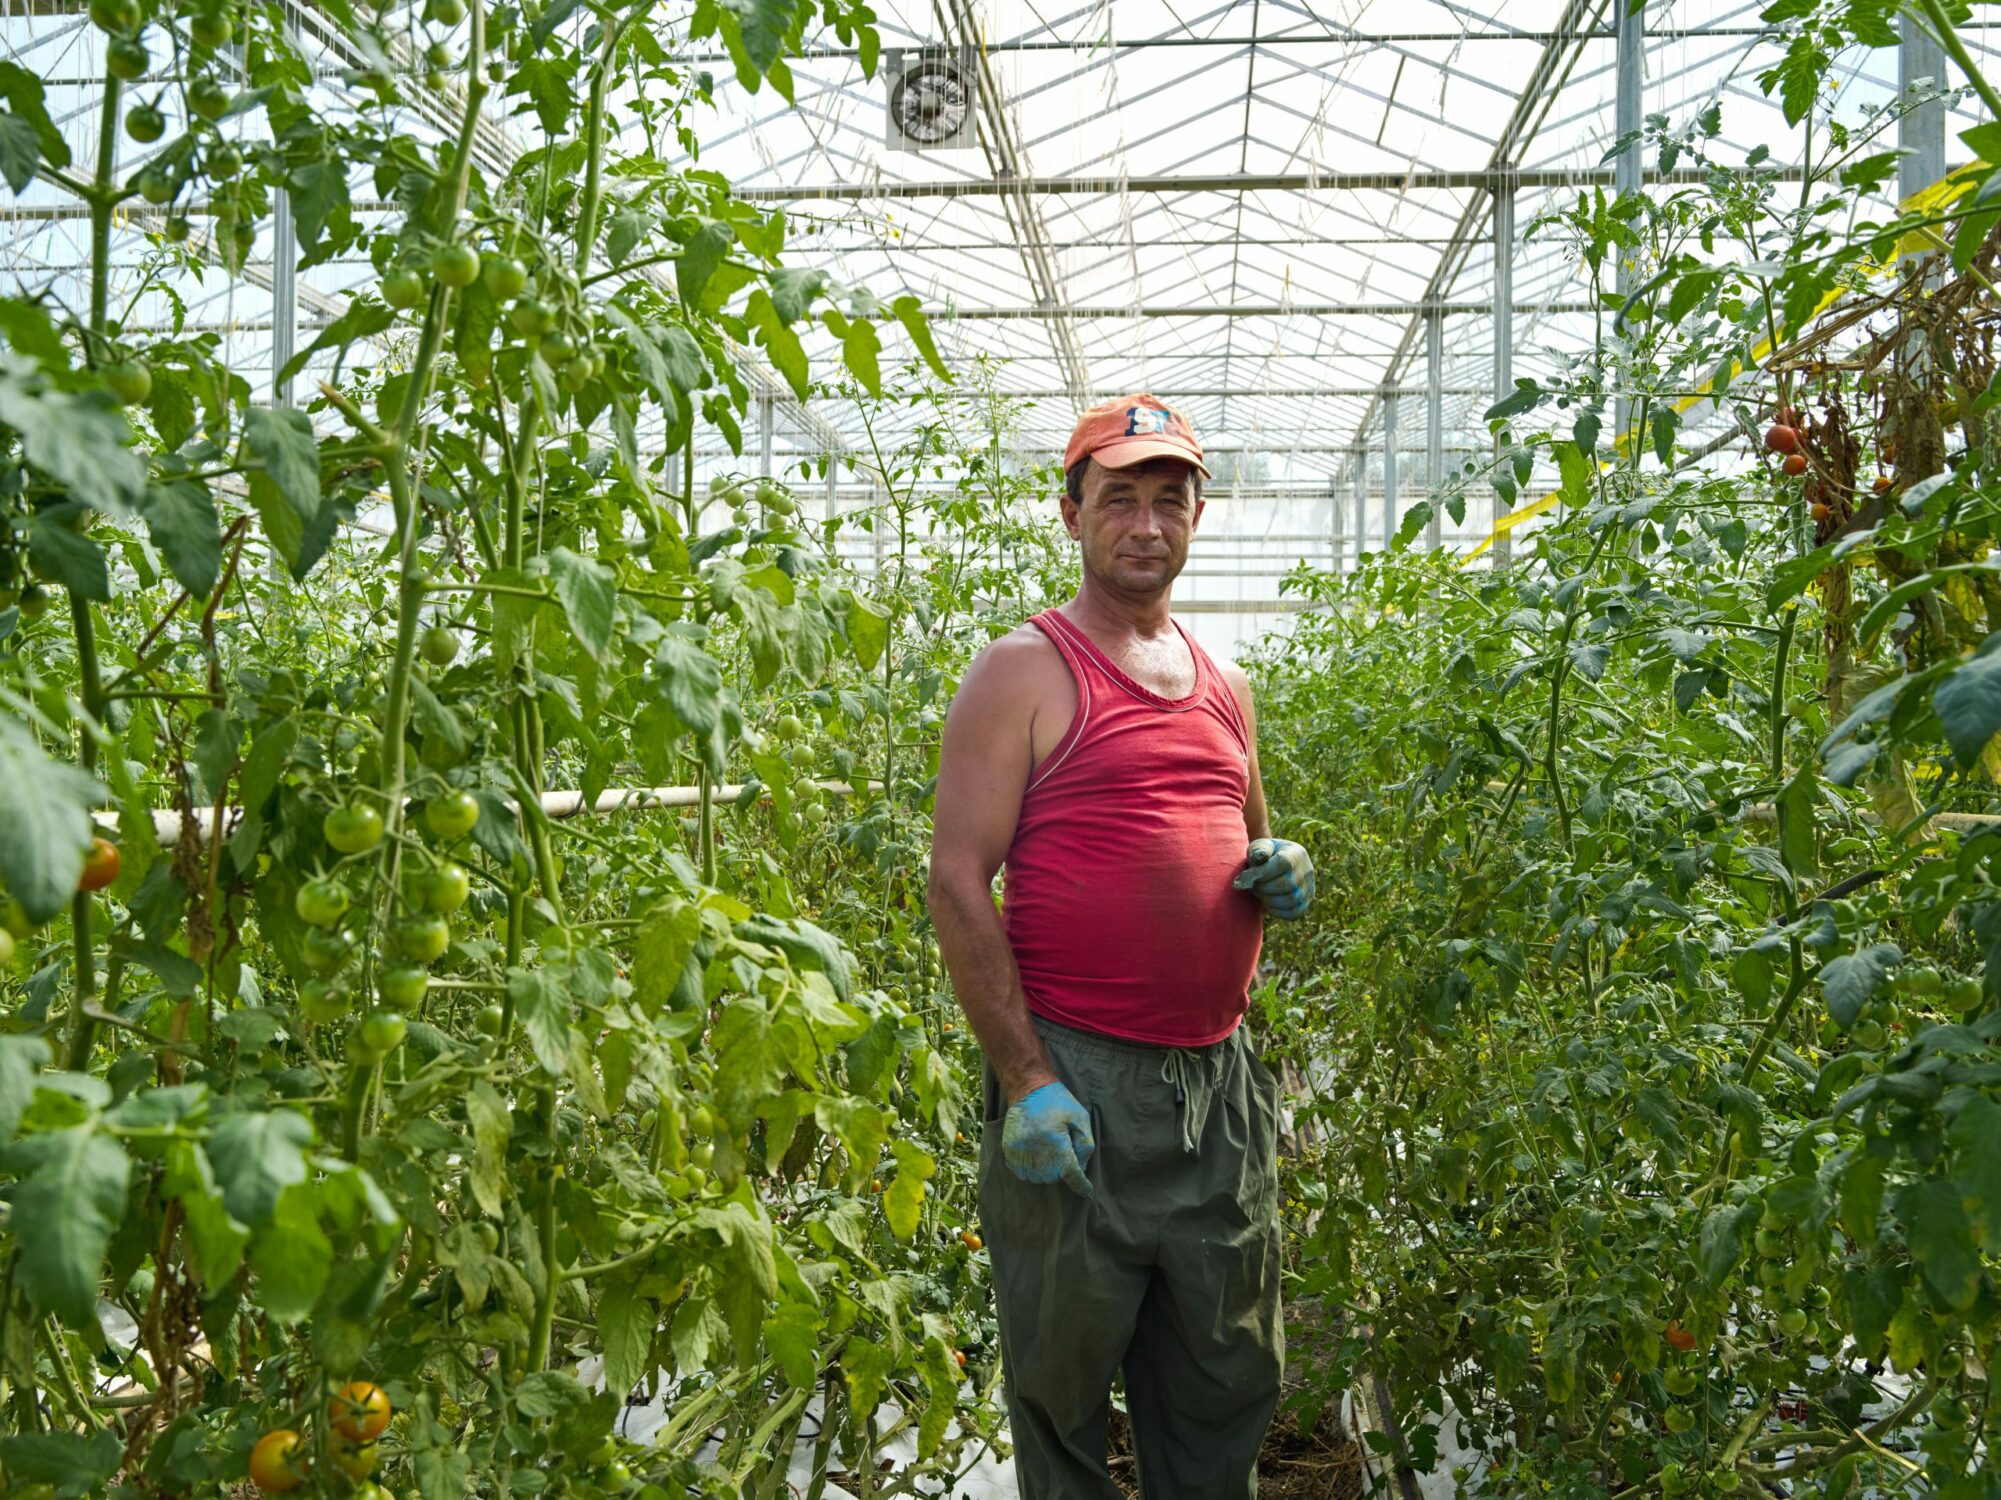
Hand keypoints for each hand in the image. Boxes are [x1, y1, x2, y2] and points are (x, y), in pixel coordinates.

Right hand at [1001, 1081, 1094, 1195]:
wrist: (1029, 1089)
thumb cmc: (1058, 1103)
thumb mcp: (1081, 1118)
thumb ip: (1085, 1145)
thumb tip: (1080, 1168)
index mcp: (1059, 1147)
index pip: (1073, 1177)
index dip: (1082, 1187)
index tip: (1088, 1193)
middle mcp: (1039, 1155)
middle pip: (1054, 1179)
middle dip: (1061, 1170)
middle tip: (1060, 1148)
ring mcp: (1021, 1154)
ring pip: (1037, 1178)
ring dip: (1044, 1170)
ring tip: (1046, 1150)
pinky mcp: (1009, 1152)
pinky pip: (1021, 1173)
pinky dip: (1029, 1168)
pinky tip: (1034, 1153)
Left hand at [1233, 837, 1314, 919]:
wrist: (1274, 866)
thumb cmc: (1263, 856)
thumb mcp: (1259, 847)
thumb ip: (1258, 850)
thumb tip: (1260, 857)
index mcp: (1295, 853)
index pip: (1283, 863)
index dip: (1261, 873)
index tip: (1241, 879)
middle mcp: (1306, 870)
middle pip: (1286, 884)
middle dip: (1263, 887)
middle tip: (1252, 885)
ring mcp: (1308, 888)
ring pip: (1290, 901)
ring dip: (1268, 899)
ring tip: (1259, 892)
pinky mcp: (1305, 904)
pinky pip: (1293, 913)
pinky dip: (1276, 911)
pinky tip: (1266, 902)